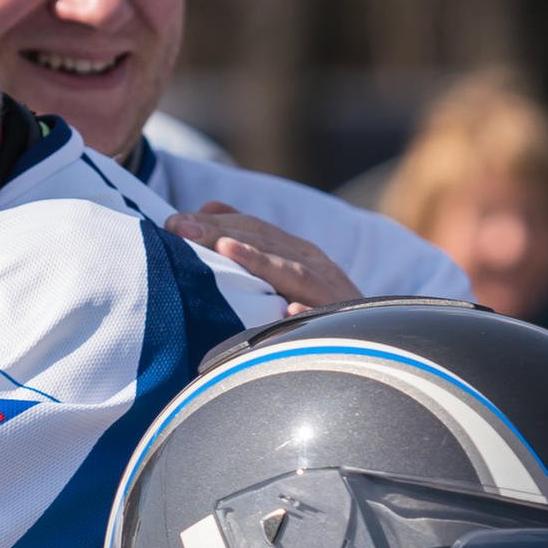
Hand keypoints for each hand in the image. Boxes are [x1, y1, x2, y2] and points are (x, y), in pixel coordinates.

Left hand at [164, 201, 363, 314]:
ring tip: (226, 251)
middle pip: (264, 242)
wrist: (374, 341)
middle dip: (221, 233)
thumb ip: (251, 240)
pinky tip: (287, 313)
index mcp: (297, 251)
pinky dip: (305, 313)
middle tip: (179, 228)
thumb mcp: (286, 270)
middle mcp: (313, 264)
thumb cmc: (321, 306)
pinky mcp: (340, 323)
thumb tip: (209, 206)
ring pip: (292, 272)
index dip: (213, 222)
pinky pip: (322, 318)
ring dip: (260, 260)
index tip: (172, 222)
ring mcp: (329, 292)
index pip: (251, 228)